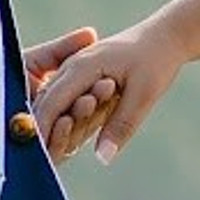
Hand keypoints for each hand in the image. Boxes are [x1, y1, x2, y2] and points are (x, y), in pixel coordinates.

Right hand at [29, 15, 185, 164]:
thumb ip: (121, 125)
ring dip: (51, 124)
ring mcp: (75, 68)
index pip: (51, 103)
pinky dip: (62, 114)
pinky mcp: (82, 74)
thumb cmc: (156, 61)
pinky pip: (65, 96)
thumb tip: (103, 158)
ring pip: (53, 100)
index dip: (42, 130)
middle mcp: (73, 66)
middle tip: (34, 162)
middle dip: (39, 130)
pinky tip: (60, 134)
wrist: (165, 36)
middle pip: (45, 102)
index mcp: (82, 67)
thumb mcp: (144, 95)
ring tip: (45, 151)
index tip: (36, 157)